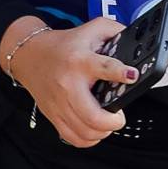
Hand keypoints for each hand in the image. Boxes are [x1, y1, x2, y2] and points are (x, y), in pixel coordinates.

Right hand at [0, 17, 129, 146]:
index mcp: (81, 60)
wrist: (29, 54)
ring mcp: (59, 102)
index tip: (132, 76)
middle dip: (114, 121)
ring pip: (85, 131)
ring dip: (103, 132)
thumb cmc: (63, 44)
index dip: (120, 73)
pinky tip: (94, 130)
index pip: (103, 67)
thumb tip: (138, 42)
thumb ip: (116, 31)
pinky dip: (89, 139)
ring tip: (108, 123)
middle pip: (93, 115)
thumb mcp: (92, 29)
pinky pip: (73, 138)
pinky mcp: (53, 114)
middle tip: (119, 116)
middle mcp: (69, 84)